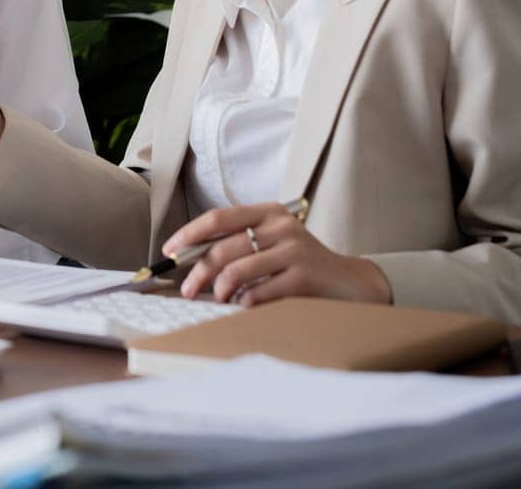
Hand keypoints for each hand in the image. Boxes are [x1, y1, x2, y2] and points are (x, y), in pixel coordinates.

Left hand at [163, 202, 394, 306]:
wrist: (351, 283)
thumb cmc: (301, 265)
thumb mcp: (272, 244)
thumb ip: (240, 245)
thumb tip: (191, 261)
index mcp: (268, 212)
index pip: (218, 218)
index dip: (189, 234)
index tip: (170, 250)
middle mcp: (281, 226)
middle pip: (223, 248)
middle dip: (198, 271)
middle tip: (187, 290)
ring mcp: (294, 250)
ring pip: (237, 271)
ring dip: (219, 291)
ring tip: (218, 300)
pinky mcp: (303, 276)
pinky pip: (258, 293)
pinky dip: (243, 303)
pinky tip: (244, 306)